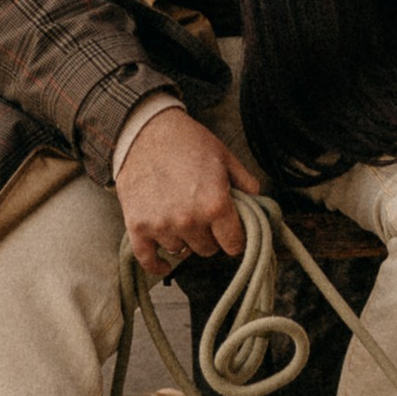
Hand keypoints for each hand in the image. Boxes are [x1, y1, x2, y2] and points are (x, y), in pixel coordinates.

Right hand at [117, 110, 256, 278]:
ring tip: (181, 217)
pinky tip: (164, 263)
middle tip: (204, 218)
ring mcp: (161, 225)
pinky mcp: (137, 227)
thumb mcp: (225, 157)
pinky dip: (157, 264)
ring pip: (181, 251)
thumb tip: (259, 203)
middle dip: (210, 237)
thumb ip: (246, 183)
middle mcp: (189, 220)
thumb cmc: (188, 142)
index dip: (235, 238)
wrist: (146, 131)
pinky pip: (148, 259)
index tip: (231, 232)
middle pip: (208, 250)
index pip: (234, 245)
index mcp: (215, 204)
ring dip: (184, 240)